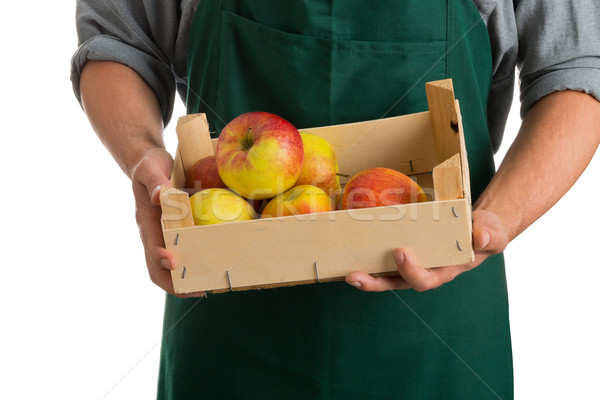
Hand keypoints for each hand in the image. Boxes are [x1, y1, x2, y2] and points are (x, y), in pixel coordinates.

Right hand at [131, 148, 204, 297]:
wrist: (149, 164)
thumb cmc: (149, 166)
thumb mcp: (150, 168)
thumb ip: (154, 181)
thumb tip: (161, 195)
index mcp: (146, 223)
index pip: (151, 246)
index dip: (160, 258)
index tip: (174, 263)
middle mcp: (155, 235)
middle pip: (159, 269)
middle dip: (176, 284)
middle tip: (199, 289)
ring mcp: (166, 237)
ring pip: (173, 268)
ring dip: (189, 279)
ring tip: (211, 285)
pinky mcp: (179, 234)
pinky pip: (188, 252)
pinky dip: (200, 262)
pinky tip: (218, 263)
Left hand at [345, 209, 507, 291]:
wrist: (479, 227)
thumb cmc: (485, 232)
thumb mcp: (494, 233)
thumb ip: (491, 236)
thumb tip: (481, 238)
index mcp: (445, 271)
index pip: (425, 280)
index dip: (411, 271)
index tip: (400, 252)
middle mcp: (425, 271)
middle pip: (396, 284)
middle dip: (375, 283)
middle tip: (354, 276)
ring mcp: (413, 264)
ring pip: (386, 276)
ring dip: (366, 276)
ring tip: (345, 274)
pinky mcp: (404, 253)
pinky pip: (383, 260)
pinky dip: (367, 260)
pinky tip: (349, 253)